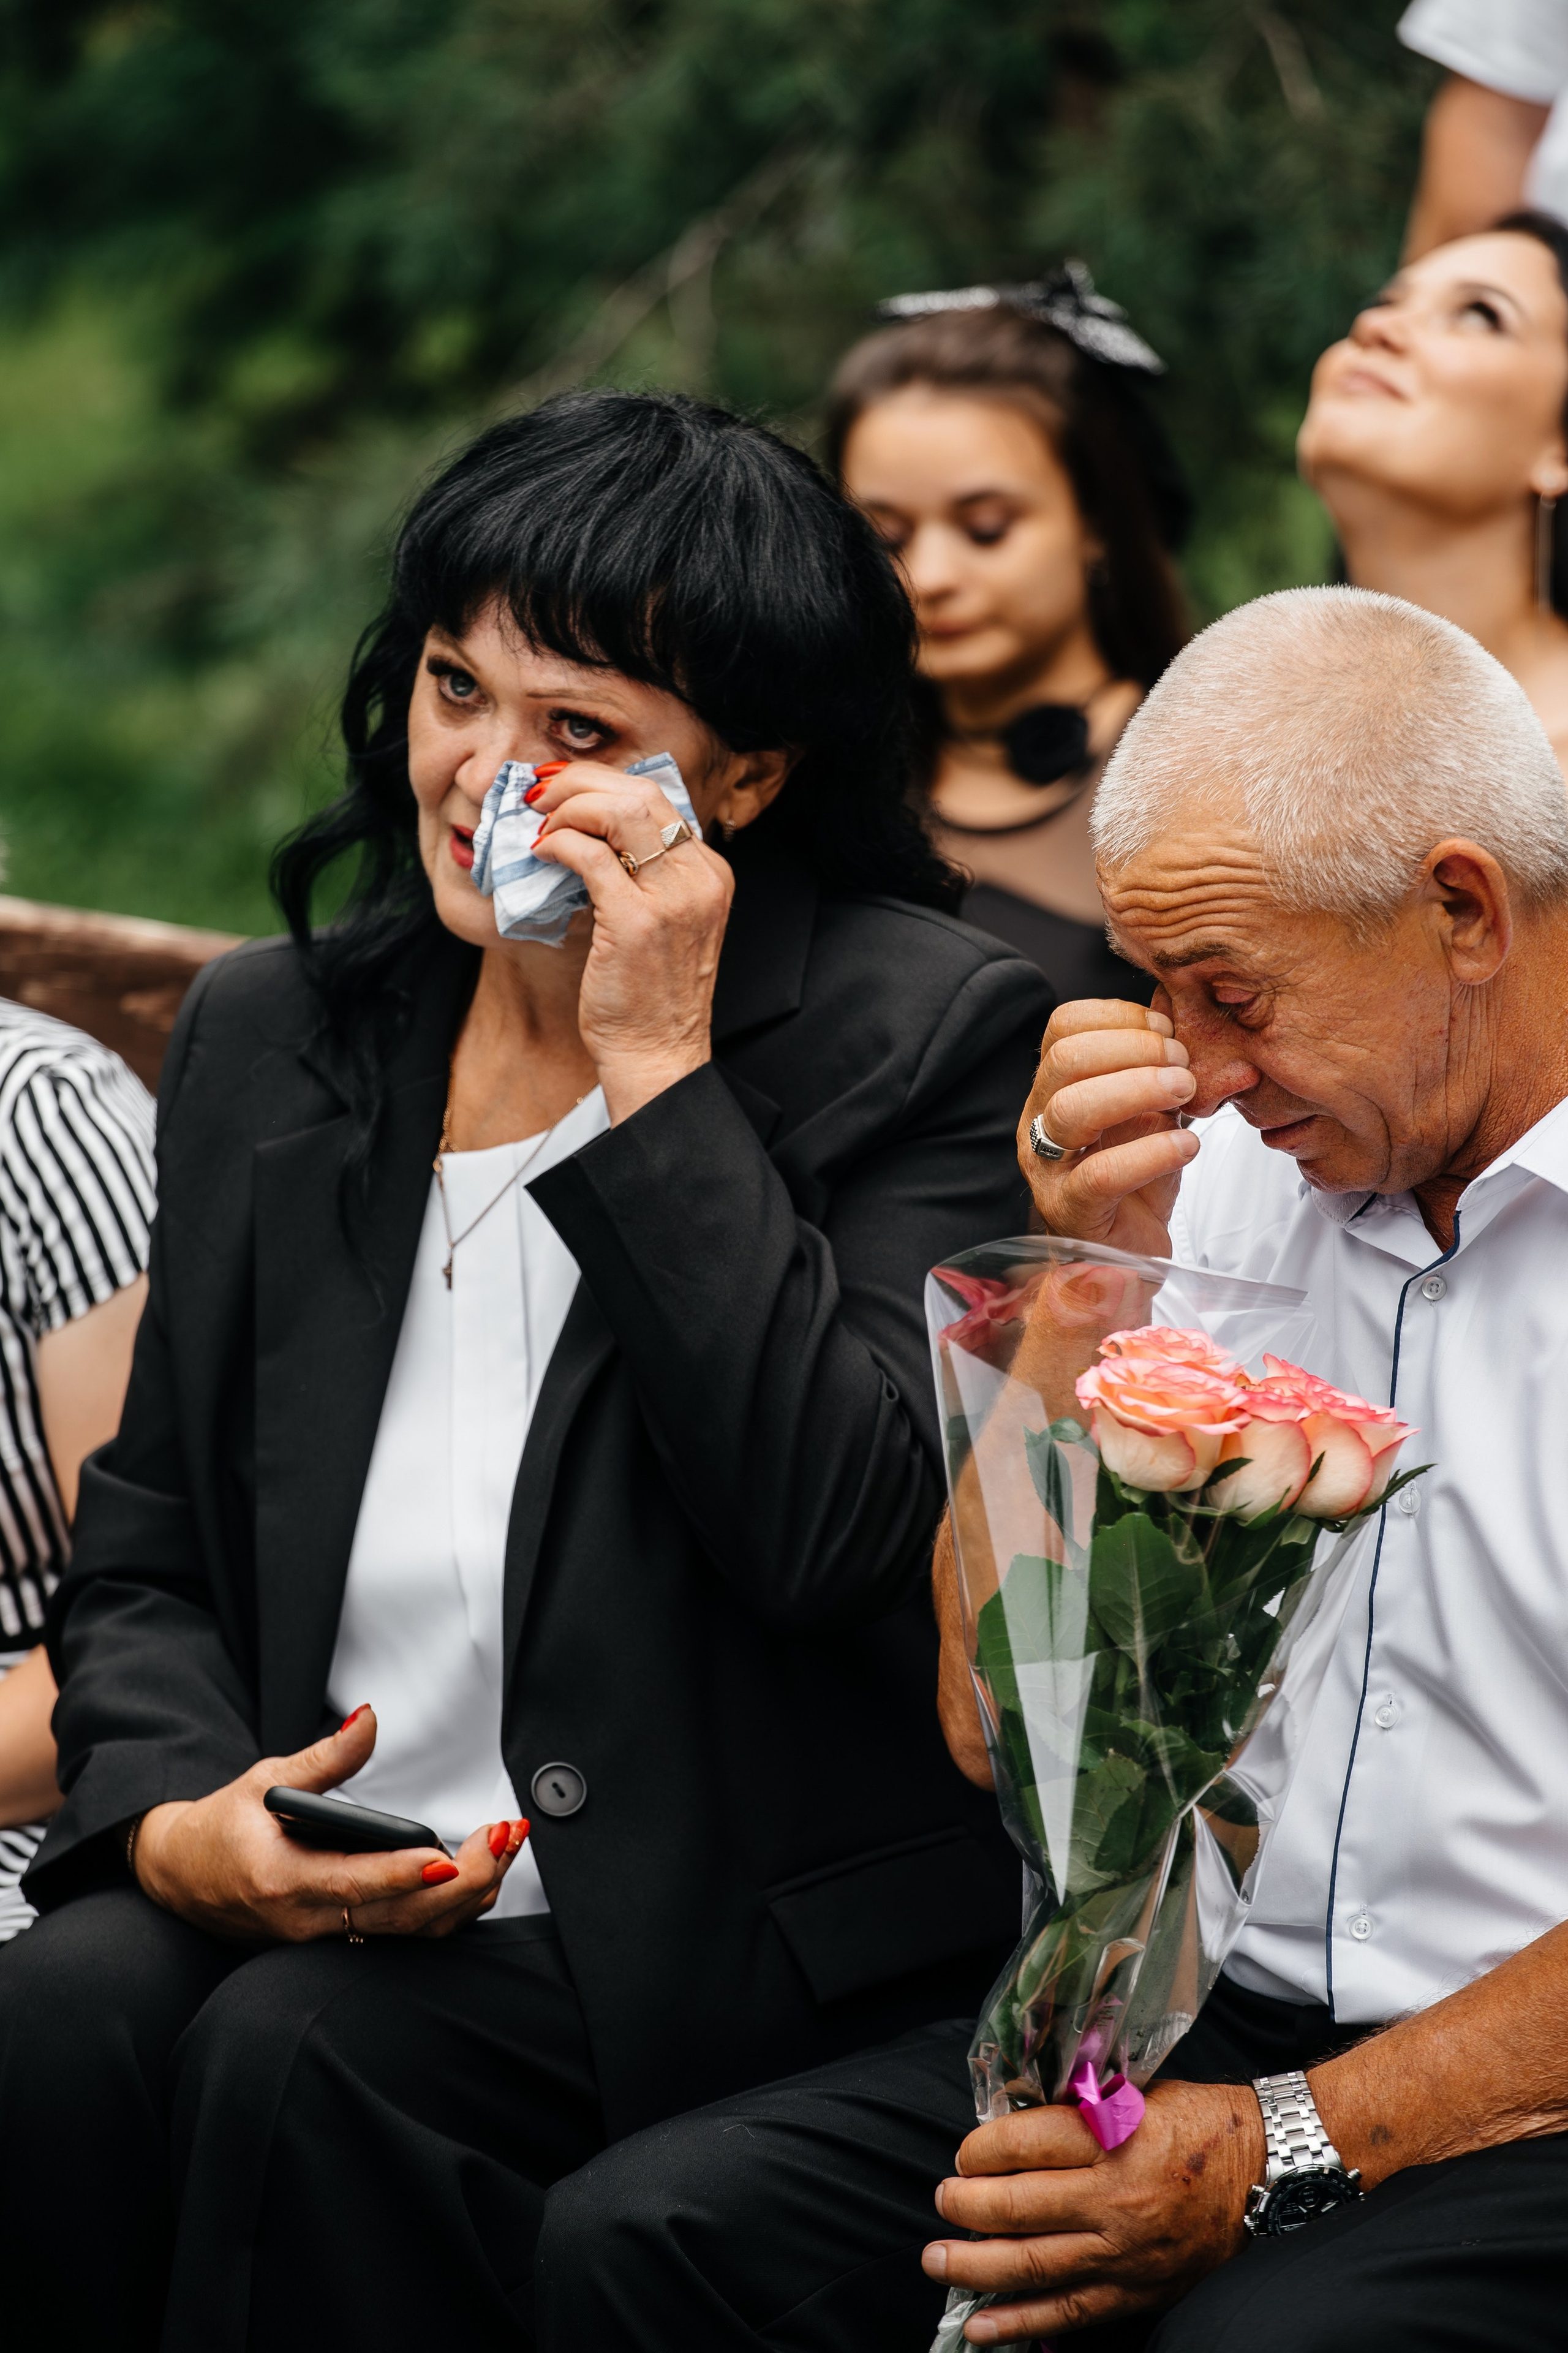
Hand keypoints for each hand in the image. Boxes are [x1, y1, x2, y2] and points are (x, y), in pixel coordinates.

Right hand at [132, 1705, 529, 1942]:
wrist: (180, 1878)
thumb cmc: (221, 1827)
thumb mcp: (264, 1779)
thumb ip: (324, 1757)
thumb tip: (369, 1719)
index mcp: (282, 1880)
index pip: (354, 1884)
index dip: (404, 1873)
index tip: (451, 1856)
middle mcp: (306, 1921)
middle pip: (398, 1916)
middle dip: (463, 1882)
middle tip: (505, 1838)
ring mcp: (322, 1939)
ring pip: (408, 1932)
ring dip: (465, 1897)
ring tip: (505, 1851)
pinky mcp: (336, 1940)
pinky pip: (400, 1934)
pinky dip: (445, 1910)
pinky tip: (478, 1878)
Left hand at [529, 760, 734, 1122]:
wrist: (657, 1055)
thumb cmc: (649, 997)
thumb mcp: (665, 922)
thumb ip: (644, 875)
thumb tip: (588, 830)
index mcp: (710, 873)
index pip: (658, 799)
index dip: (603, 783)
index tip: (564, 787)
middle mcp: (700, 878)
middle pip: (640, 792)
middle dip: (580, 782)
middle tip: (541, 794)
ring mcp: (673, 899)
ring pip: (618, 810)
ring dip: (568, 807)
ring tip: (541, 824)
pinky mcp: (637, 921)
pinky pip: (590, 855)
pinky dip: (559, 843)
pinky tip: (543, 853)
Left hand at [923, 2081, 1262, 2342]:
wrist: (1266, 2174)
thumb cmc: (1200, 2124)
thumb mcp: (1136, 2094)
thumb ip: (1076, 2111)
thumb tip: (1010, 2129)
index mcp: (1116, 2136)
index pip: (1024, 2144)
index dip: (981, 2150)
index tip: (965, 2153)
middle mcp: (1117, 2199)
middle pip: (1018, 2206)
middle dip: (965, 2205)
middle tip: (943, 2200)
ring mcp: (1126, 2253)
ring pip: (1032, 2264)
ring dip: (974, 2265)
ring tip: (938, 2259)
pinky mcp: (1136, 2292)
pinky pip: (1068, 2313)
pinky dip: (1019, 2321)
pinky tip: (980, 2323)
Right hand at [1018, 996, 1198, 1255]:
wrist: (1127, 1262)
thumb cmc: (1139, 1181)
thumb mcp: (1149, 1112)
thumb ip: (1154, 1068)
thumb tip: (1179, 1011)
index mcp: (1052, 1090)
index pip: (1062, 1028)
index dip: (1118, 1017)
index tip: (1167, 1029)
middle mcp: (1038, 1124)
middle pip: (1064, 1061)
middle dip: (1133, 1050)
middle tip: (1182, 1064)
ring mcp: (1048, 1170)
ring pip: (1072, 1110)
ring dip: (1139, 1089)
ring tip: (1185, 1094)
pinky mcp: (1071, 1212)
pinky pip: (1101, 1174)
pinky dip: (1152, 1152)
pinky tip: (1187, 1147)